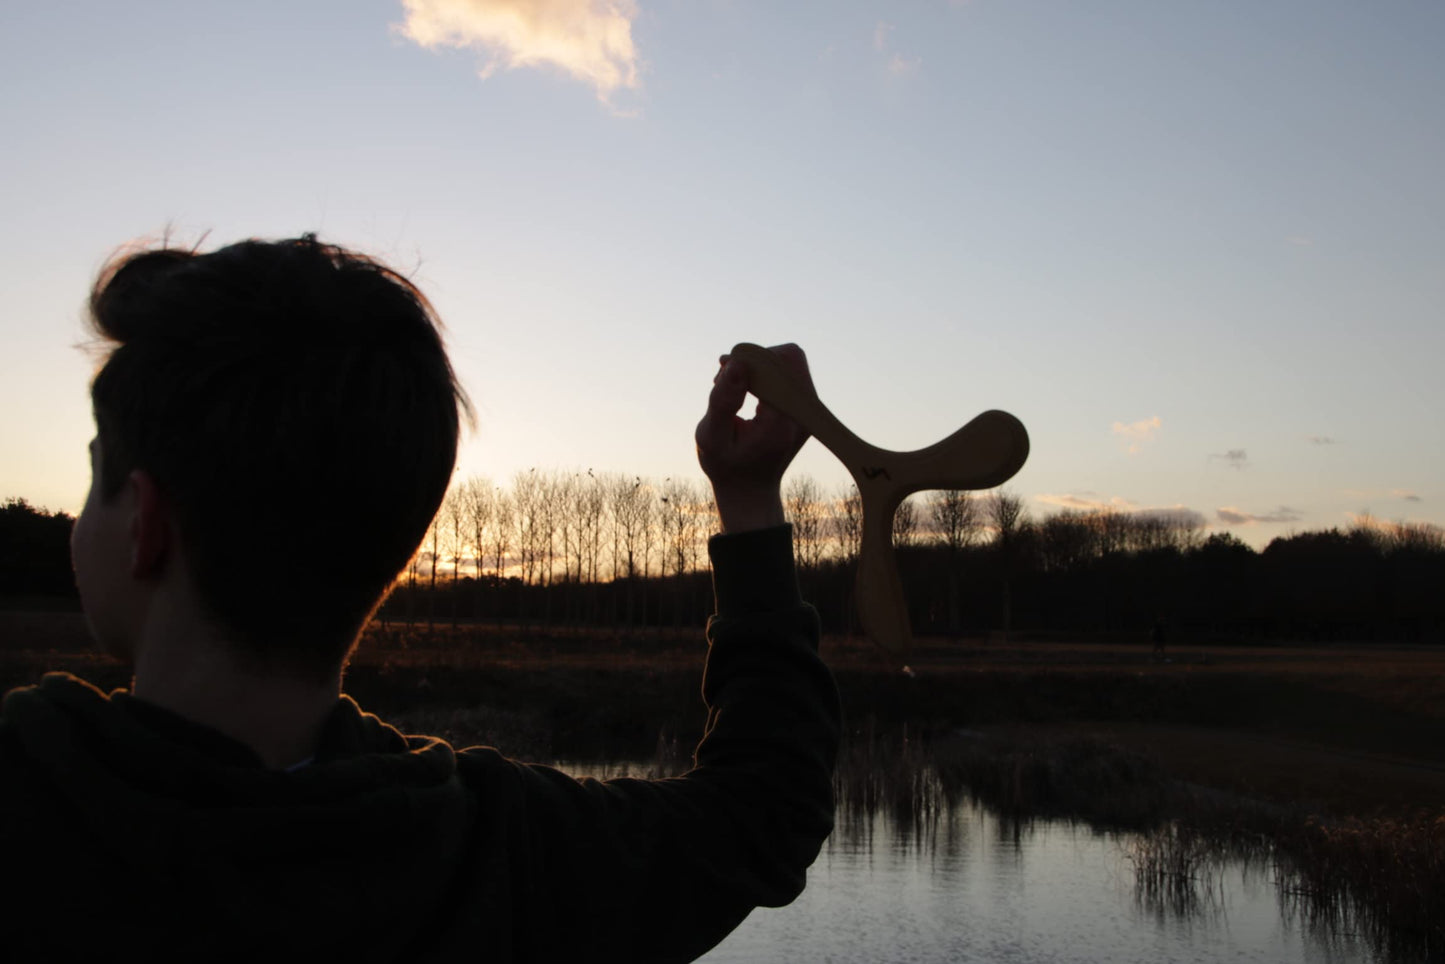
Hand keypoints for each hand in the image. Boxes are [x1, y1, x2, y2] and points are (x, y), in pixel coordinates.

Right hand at [695, 343, 812, 532]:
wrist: (750, 490)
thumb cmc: (725, 465)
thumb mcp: (711, 436)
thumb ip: (723, 399)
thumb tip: (737, 363)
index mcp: (781, 422)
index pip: (776, 365)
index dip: (747, 360)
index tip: (723, 371)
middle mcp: (804, 415)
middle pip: (789, 357)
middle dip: (755, 360)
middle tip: (725, 380)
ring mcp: (809, 412)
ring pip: (790, 362)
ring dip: (760, 366)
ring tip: (734, 387)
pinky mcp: (807, 408)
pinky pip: (790, 373)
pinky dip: (766, 375)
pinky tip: (746, 391)